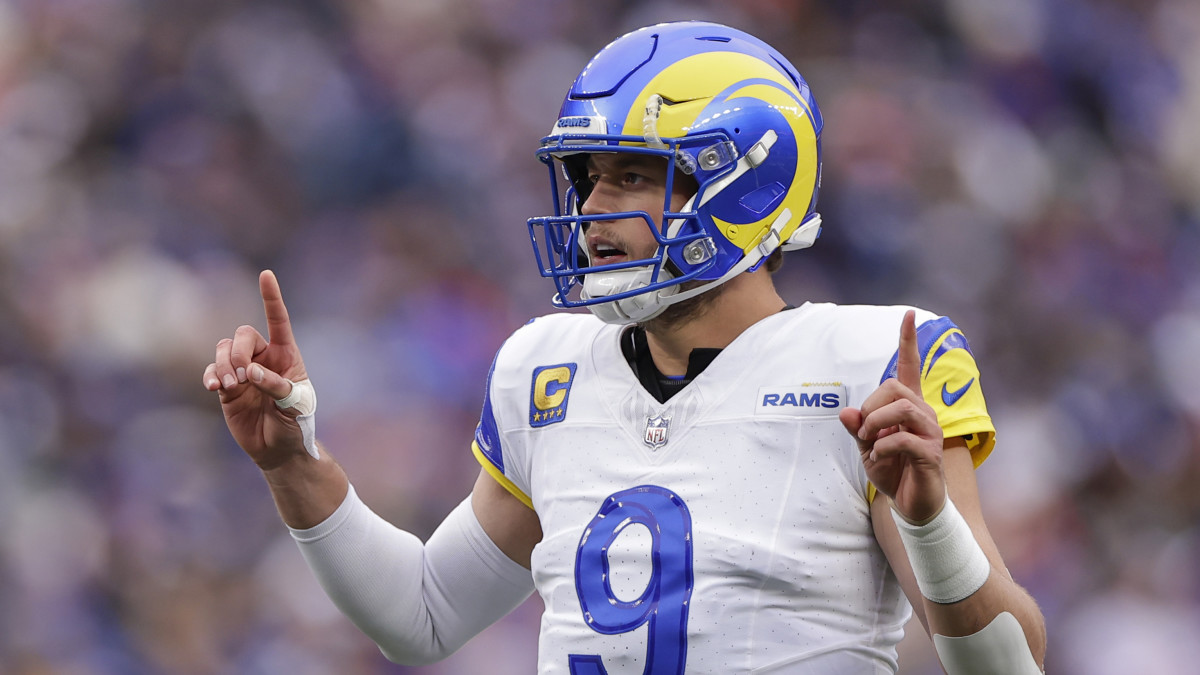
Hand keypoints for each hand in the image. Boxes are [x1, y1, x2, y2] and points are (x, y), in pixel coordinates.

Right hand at [203, 270, 311, 470]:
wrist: (279, 450)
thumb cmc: (296, 424)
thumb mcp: (295, 406)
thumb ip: (276, 386)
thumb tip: (251, 372)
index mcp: (287, 356)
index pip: (278, 321)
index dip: (271, 298)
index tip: (266, 275)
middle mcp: (263, 358)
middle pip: (243, 335)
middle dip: (238, 351)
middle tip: (243, 376)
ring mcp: (243, 372)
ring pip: (224, 349)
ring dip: (224, 364)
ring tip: (231, 387)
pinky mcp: (227, 387)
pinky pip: (213, 371)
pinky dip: (211, 375)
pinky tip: (215, 388)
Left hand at [839, 310, 945, 522]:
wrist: (912, 504)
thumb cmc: (892, 470)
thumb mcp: (866, 447)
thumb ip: (856, 428)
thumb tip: (845, 412)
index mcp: (908, 406)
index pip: (910, 366)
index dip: (908, 341)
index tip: (909, 314)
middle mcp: (924, 412)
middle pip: (894, 387)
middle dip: (870, 406)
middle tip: (862, 431)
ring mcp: (931, 431)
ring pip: (902, 408)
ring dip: (876, 423)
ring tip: (870, 442)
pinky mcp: (931, 453)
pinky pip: (904, 438)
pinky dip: (883, 447)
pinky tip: (879, 457)